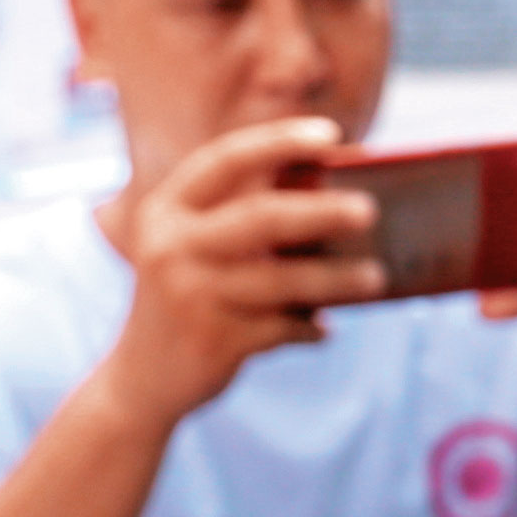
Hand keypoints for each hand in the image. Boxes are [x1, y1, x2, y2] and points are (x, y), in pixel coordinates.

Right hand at [95, 116, 385, 428]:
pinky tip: (324, 330)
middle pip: (262, 217)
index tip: (331, 136)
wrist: (140, 380)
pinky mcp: (212, 343)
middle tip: (369, 210)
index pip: (226, 160)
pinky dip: (308, 329)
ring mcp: (190, 297)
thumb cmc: (187, 301)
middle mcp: (171, 248)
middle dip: (322, 211)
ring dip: (336, 280)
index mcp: (167, 210)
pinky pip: (280, 328)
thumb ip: (240, 221)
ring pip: (281, 281)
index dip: (279, 141)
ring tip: (376, 278)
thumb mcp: (193, 251)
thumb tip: (336, 198)